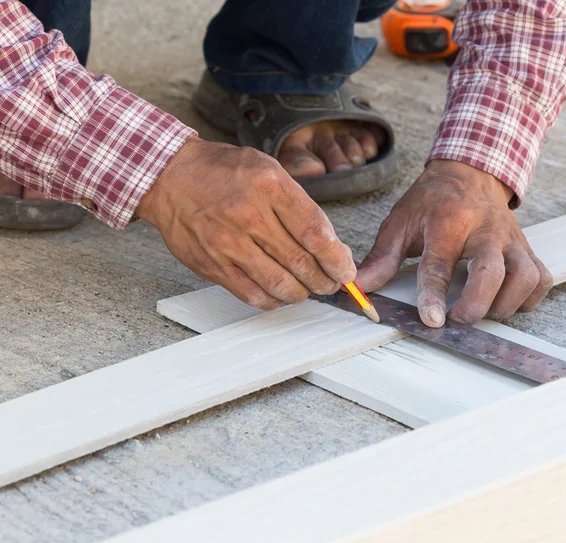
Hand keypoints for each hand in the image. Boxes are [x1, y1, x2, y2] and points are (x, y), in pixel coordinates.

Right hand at [136, 138, 355, 308]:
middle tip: (331, 284)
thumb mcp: (267, 169)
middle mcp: (248, 215)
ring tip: (306, 290)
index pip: (314, 232)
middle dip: (324, 280)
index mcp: (269, 186)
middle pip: (300, 262)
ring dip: (300, 293)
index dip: (337, 259)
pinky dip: (272, 300)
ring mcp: (228, 242)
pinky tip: (278, 294)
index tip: (345, 271)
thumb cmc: (223, 172)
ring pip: (278, 284)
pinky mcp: (212, 264)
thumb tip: (329, 245)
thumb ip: (298, 204)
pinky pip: (251, 294)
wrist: (170, 178)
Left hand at [357, 160, 552, 326]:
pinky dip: (529, 298)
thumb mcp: (399, 224)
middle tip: (458, 319)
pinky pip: (541, 279)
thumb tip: (358, 288)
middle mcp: (485, 230)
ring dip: (504, 305)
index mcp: (448, 222)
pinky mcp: (526, 248)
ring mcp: (510, 240)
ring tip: (482, 311)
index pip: (440, 264)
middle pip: (492, 272)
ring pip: (524, 278)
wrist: (468, 173)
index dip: (434, 295)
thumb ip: (380, 259)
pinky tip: (505, 302)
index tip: (432, 320)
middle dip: (476, 304)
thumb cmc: (431, 202)